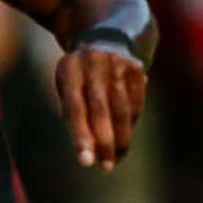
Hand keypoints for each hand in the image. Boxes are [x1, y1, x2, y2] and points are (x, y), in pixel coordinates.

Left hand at [53, 43, 144, 171]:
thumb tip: (89, 150)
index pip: (75, 107)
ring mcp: (118, 63)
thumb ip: (73, 113)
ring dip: (120, 138)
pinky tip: (123, 140)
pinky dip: (130, 124)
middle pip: (101, 110)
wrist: (105, 35)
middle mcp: (94, 63)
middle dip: (104, 141)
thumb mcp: (66, 85)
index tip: (85, 161)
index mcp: (70, 68)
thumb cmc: (79, 73)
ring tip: (115, 160)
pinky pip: (135, 103)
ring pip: (122, 109)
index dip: (81, 135)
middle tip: (104, 167)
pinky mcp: (136, 67)